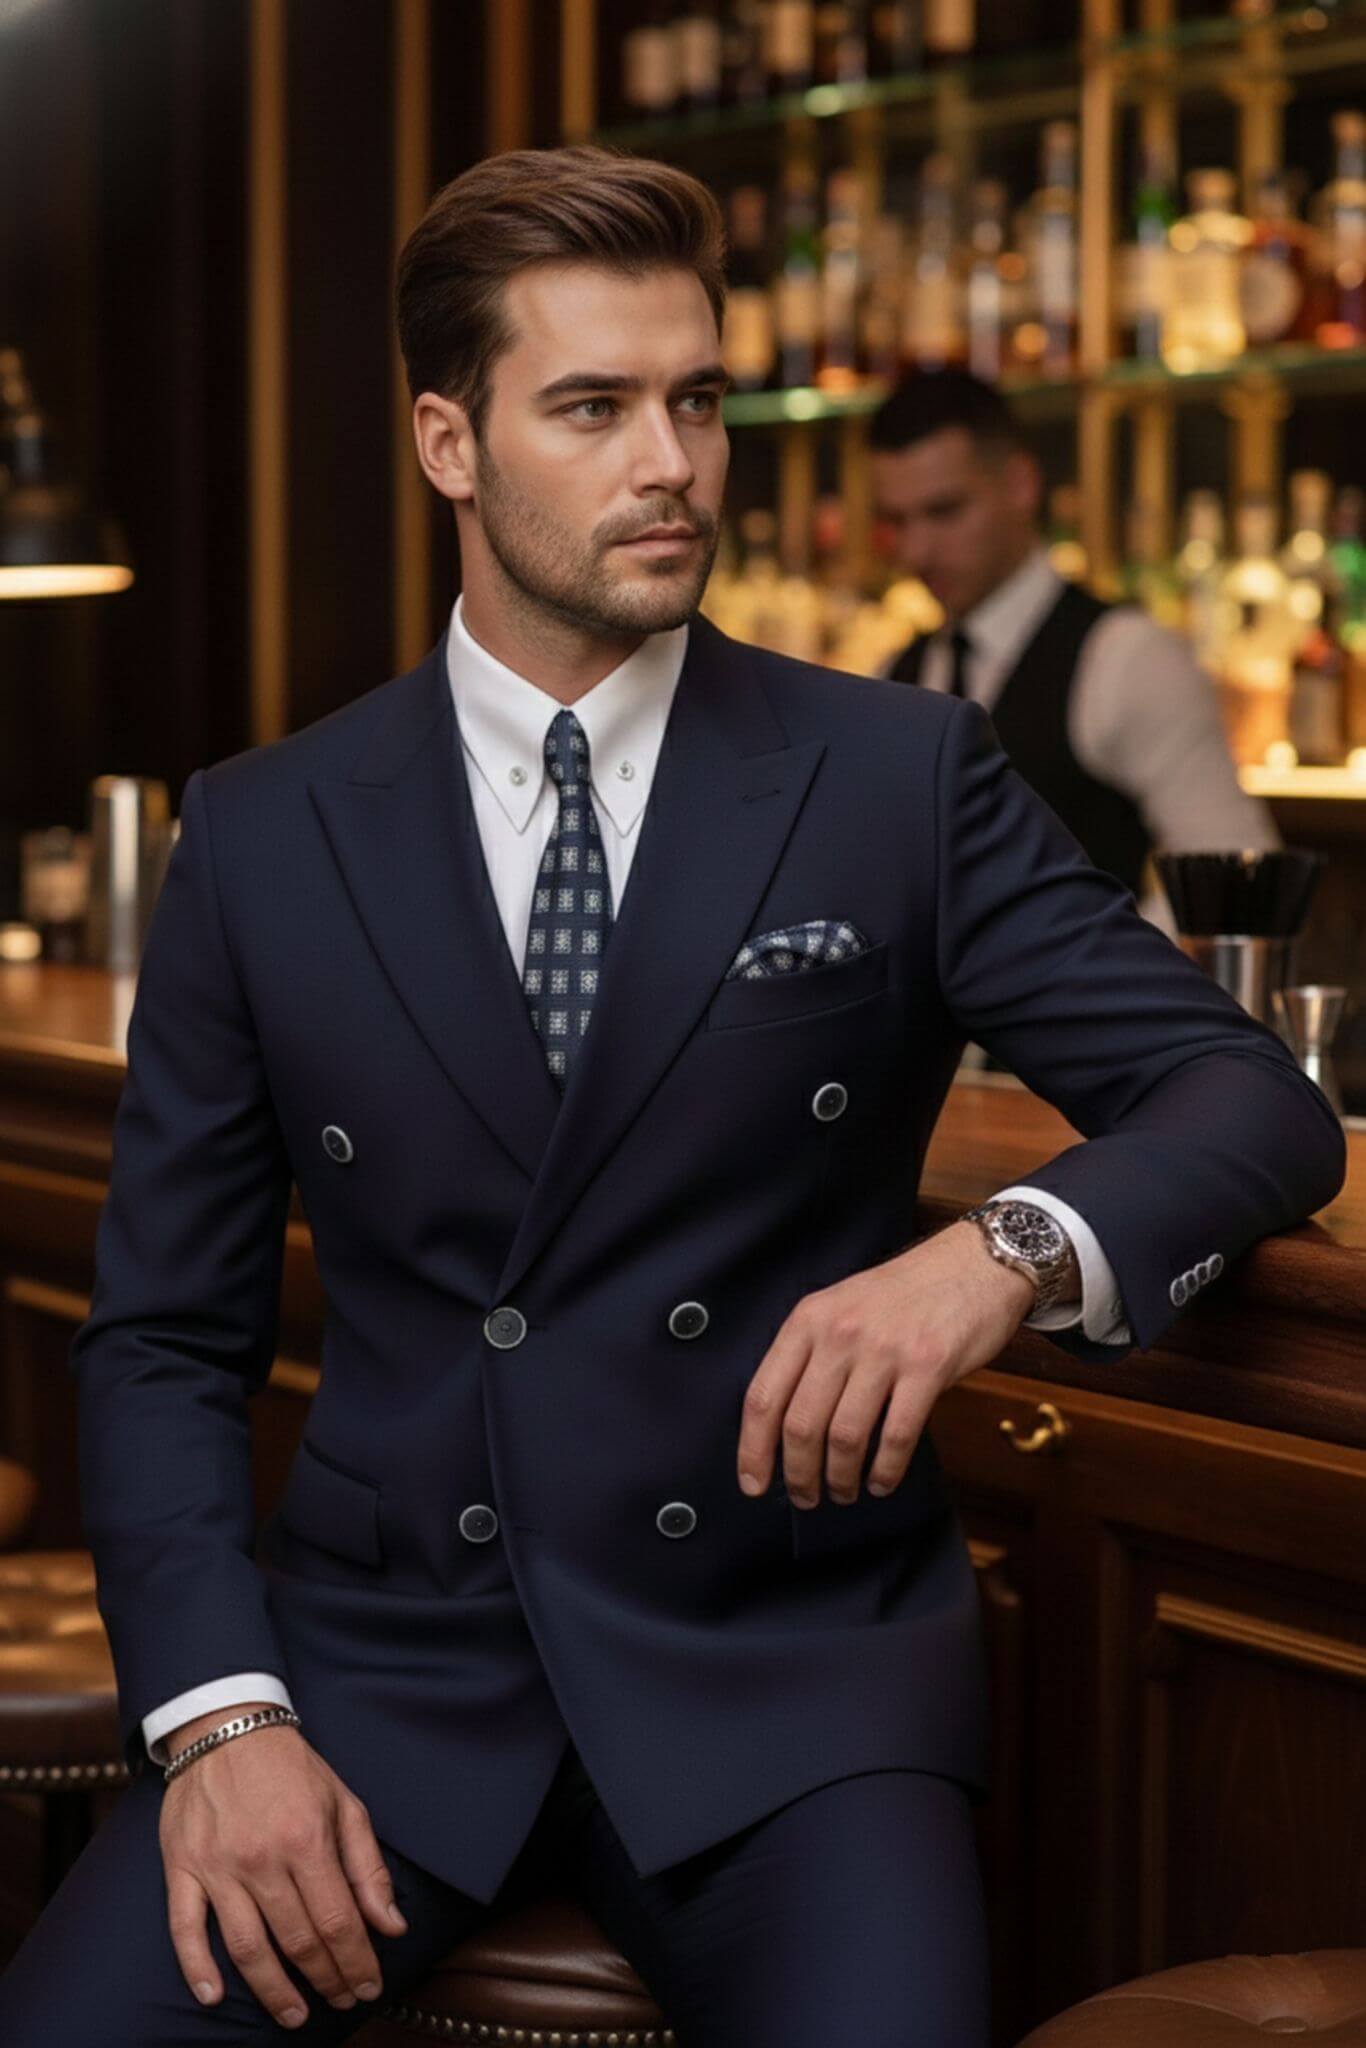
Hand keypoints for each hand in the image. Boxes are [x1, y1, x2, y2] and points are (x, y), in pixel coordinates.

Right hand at [159, 1702, 407, 2028]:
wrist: (227, 1728)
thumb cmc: (291, 1769)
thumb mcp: (344, 1803)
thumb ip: (368, 1867)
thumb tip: (392, 1925)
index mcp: (307, 1840)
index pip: (338, 1921)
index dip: (357, 1962)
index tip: (369, 1987)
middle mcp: (262, 1858)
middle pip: (298, 1941)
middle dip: (325, 1981)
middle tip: (341, 2002)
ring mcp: (218, 1867)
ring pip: (247, 1948)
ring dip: (274, 1991)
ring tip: (295, 2016)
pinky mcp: (182, 1868)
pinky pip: (185, 1929)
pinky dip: (197, 1968)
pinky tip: (215, 1997)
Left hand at [737, 1219, 1038, 1507]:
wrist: (972, 1264)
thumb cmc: (903, 1295)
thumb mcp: (841, 1307)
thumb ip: (812, 1354)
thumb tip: (785, 1427)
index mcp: (808, 1319)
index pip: (763, 1395)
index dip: (753, 1450)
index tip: (753, 1484)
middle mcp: (839, 1333)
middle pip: (800, 1424)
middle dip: (799, 1474)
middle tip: (807, 1498)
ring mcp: (883, 1350)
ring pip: (845, 1437)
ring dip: (840, 1478)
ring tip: (844, 1492)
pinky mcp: (927, 1366)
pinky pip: (896, 1436)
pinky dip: (885, 1470)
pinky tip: (882, 1481)